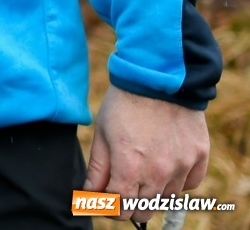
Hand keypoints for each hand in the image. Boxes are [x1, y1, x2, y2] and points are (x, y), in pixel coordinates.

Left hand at [84, 87, 209, 219]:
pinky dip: (176, 182)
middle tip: (121, 189)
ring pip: (165, 199)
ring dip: (151, 193)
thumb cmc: (124, 104)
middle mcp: (159, 173)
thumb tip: (90, 195)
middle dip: (129, 205)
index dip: (110, 207)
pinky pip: (189, 184)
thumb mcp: (102, 134)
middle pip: (143, 210)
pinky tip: (164, 167)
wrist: (158, 78)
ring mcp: (182, 166)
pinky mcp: (199, 157)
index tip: (105, 199)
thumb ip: (98, 169)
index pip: (120, 209)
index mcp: (129, 168)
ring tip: (141, 173)